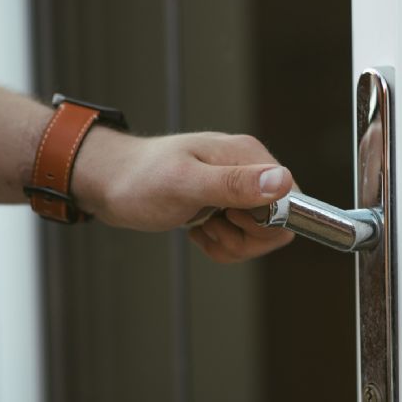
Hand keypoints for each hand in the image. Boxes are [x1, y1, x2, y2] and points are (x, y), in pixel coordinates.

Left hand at [72, 128, 295, 261]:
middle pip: (278, 224)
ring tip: (200, 226)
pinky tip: (196, 231)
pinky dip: (220, 244)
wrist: (109, 183)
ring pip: (259, 237)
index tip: (232, 219)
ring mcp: (237, 189)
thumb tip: (282, 182)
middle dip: (245, 239)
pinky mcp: (225, 205)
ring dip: (229, 243)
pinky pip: (240, 240)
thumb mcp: (186, 184)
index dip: (267, 224)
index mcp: (248, 156)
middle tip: (211, 225)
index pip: (292, 201)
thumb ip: (234, 184)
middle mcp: (248, 170)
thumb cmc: (140, 179)